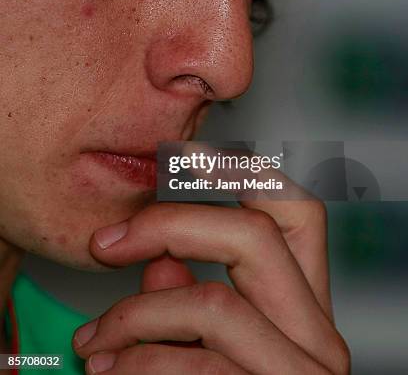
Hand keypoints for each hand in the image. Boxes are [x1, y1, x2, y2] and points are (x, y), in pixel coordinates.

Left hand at [72, 148, 350, 373]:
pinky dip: (133, 365)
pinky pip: (188, 365)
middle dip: (169, 224)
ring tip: (95, 345)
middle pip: (254, 234)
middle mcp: (318, 338)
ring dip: (133, 316)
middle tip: (108, 242)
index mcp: (307, 310)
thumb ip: (188, 301)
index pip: (297, 212)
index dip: (241, 175)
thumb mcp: (210, 349)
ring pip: (211, 303)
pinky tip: (109, 374)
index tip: (182, 158)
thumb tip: (157, 265)